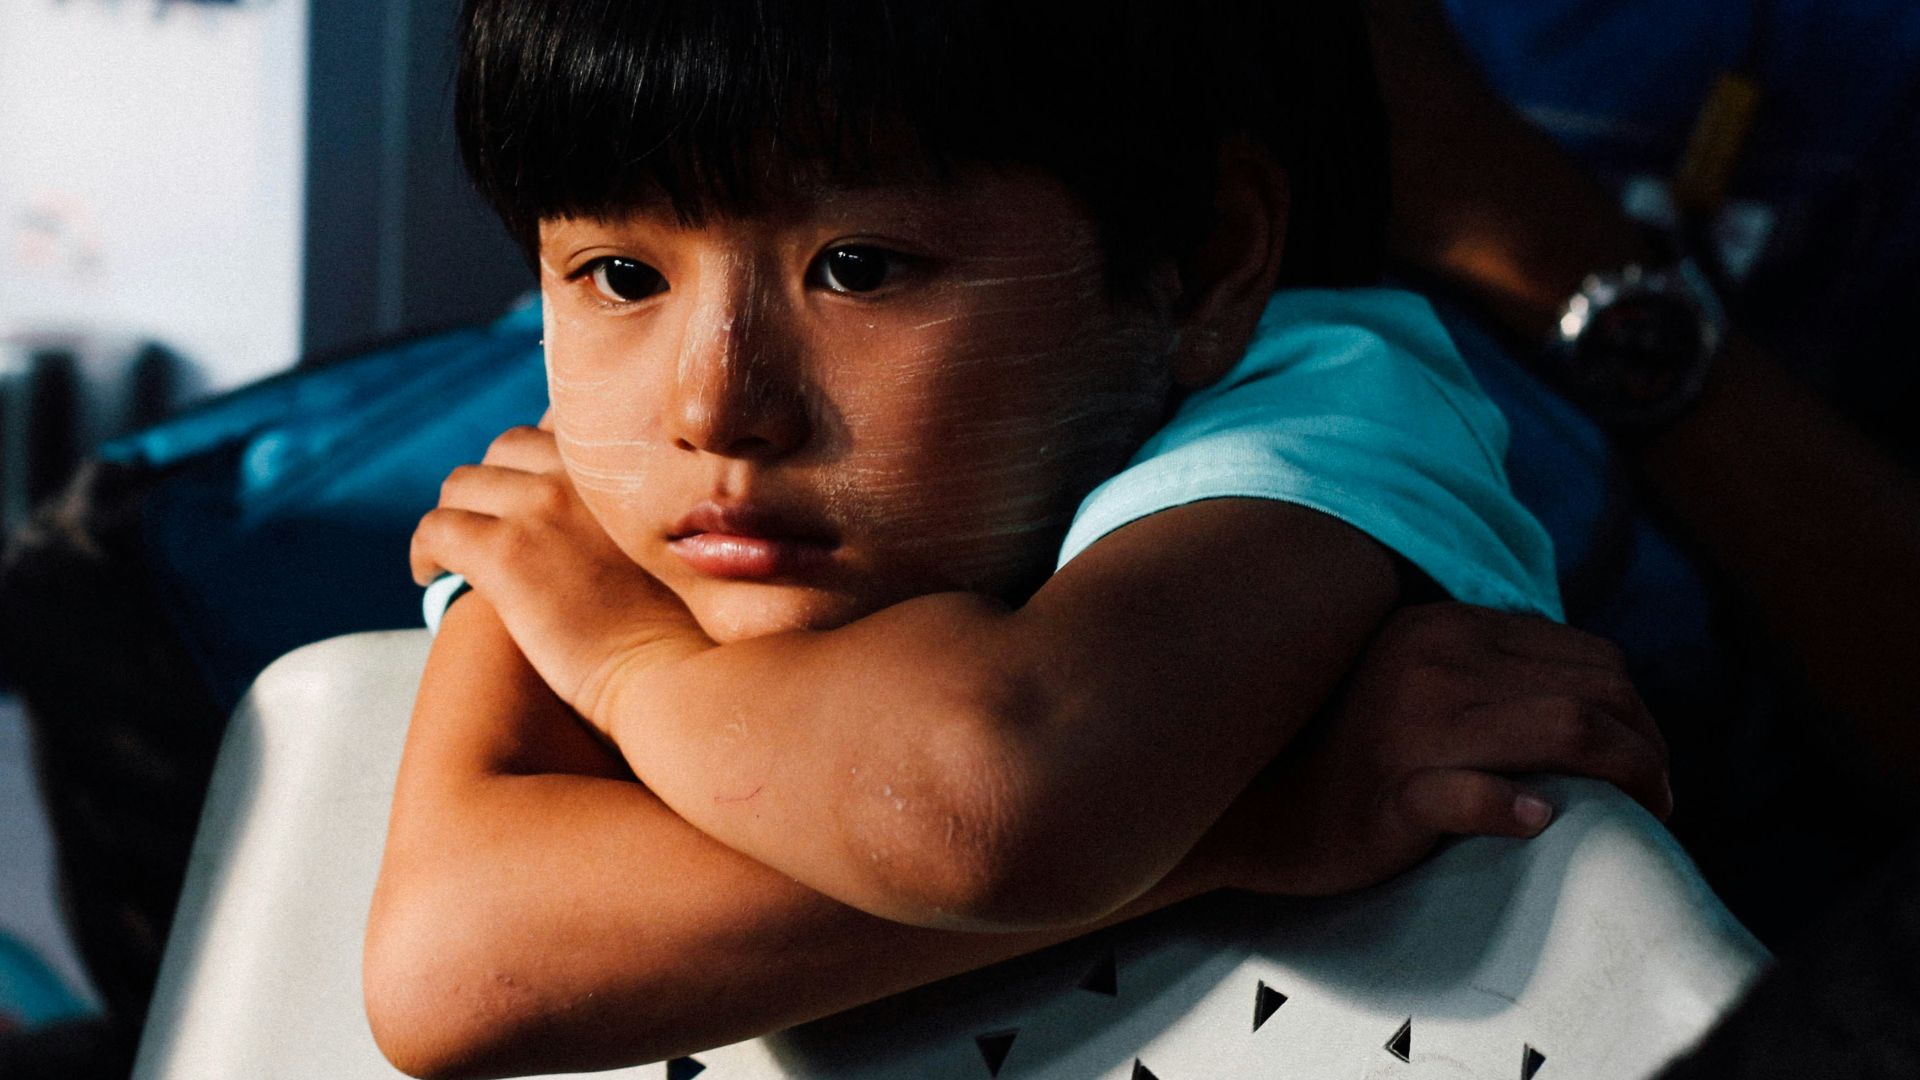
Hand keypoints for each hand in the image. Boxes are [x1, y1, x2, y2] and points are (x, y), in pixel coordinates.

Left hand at [411, 422, 709, 730]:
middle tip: (487, 527)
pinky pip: (436, 530)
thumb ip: (646, 511)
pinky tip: (432, 577)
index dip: (538, 460)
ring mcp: (539, 507)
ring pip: (461, 486)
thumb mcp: (678, 543)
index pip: (562, 428)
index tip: (532, 495)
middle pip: (505, 449)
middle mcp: (581, 471)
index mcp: (625, 466)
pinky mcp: (503, 553)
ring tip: (456, 554)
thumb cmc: (687, 628)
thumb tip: (609, 520)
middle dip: (491, 485)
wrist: (675, 672)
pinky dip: (426, 552)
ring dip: (455, 515)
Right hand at [1195, 602, 1669, 895]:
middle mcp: (1435, 663)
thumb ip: (1484, 672)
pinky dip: (1516, 807)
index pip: (1589, 655)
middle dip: (1650, 748)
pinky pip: (1471, 795)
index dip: (1640, 711)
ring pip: (1565, 731)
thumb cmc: (1345, 753)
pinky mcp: (1391, 793)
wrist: (1252, 806)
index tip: (1649, 762)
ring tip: (1643, 816)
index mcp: (1445, 628)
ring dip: (1628, 778)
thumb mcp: (1414, 682)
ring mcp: (1411, 727)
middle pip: (1594, 692)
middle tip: (1660, 799)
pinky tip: (1540, 821)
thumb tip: (1590, 696)